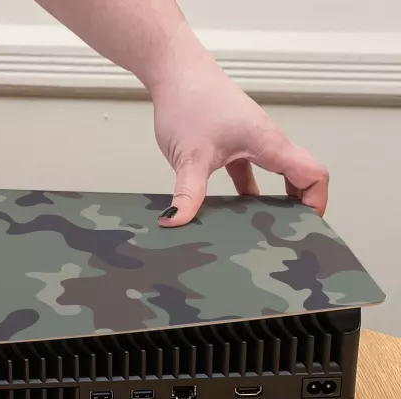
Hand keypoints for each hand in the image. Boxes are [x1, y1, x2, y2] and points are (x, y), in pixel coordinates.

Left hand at [151, 51, 328, 226]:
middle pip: (298, 176)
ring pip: (273, 173)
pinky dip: (246, 189)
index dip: (317, 202)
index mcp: (269, 143)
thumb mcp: (190, 157)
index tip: (308, 226)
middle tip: (287, 234)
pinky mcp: (231, 141)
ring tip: (261, 227)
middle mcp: (265, 140)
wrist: (174, 70)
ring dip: (272, 199)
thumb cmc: (190, 100)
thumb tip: (177, 221)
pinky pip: (248, 169)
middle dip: (298, 205)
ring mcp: (249, 140)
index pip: (313, 174)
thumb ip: (188, 193)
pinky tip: (228, 208)